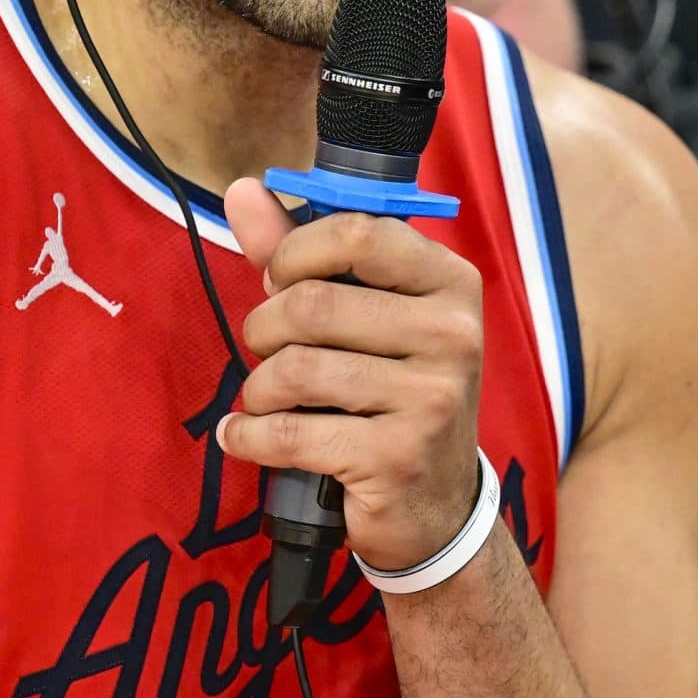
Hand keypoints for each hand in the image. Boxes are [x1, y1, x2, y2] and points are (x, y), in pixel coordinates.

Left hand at [220, 180, 485, 573]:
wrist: (436, 507)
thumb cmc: (389, 393)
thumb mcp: (361, 316)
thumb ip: (301, 252)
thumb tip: (243, 190)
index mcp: (449, 283)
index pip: (358, 233)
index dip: (295, 254)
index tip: (281, 281)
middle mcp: (453, 335)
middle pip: (312, 305)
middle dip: (264, 330)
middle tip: (268, 352)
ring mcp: (432, 400)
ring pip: (296, 370)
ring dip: (258, 389)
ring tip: (266, 401)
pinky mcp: (397, 458)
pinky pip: (289, 434)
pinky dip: (249, 437)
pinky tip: (244, 438)